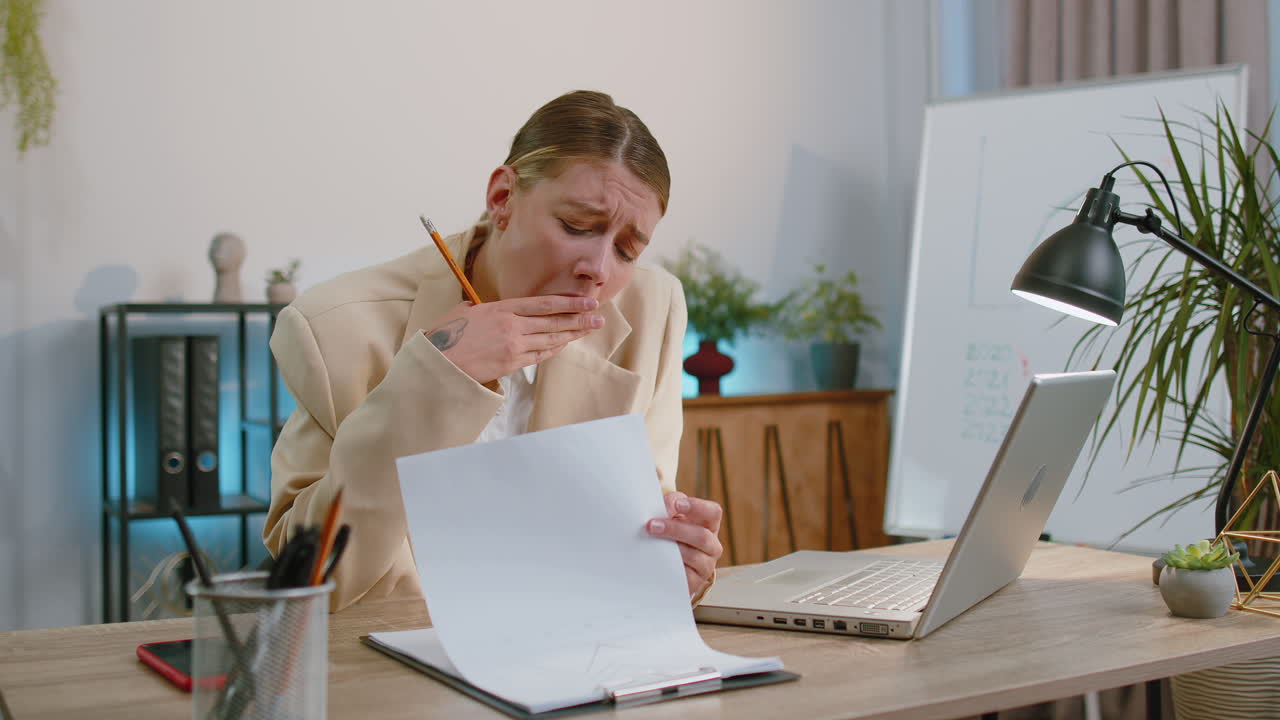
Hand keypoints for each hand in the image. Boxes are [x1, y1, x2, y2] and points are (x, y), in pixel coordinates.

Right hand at [422, 295, 602, 383]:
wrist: (440, 363)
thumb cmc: (447, 336)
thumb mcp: (464, 311)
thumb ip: (480, 307)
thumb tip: (483, 307)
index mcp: (501, 308)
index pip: (542, 303)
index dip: (567, 302)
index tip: (585, 300)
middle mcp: (512, 326)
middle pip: (553, 320)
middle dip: (578, 317)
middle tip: (598, 315)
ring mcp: (514, 346)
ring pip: (550, 338)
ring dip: (572, 333)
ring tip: (590, 328)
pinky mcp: (512, 363)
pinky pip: (539, 355)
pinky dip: (554, 349)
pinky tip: (566, 344)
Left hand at [647, 491, 723, 596]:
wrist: (666, 564)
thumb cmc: (670, 533)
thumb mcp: (672, 514)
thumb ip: (670, 505)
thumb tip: (665, 508)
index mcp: (709, 525)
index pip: (713, 513)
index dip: (697, 507)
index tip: (678, 505)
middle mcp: (712, 545)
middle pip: (702, 536)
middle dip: (675, 529)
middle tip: (652, 525)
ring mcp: (706, 565)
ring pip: (693, 556)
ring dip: (671, 547)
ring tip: (650, 541)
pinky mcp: (695, 582)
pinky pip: (685, 574)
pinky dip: (671, 565)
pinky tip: (658, 559)